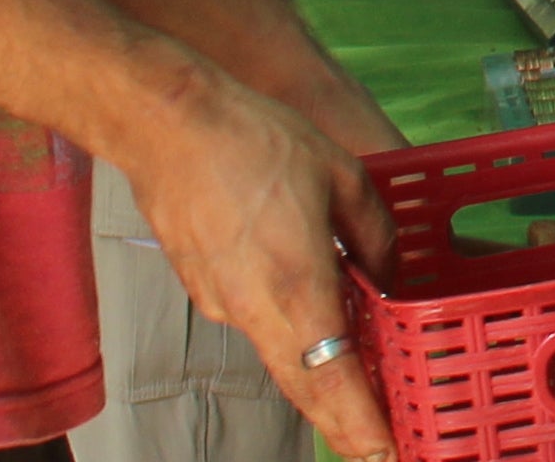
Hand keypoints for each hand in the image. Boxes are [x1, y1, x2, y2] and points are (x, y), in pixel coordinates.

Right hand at [121, 65, 394, 456]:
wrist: (168, 126)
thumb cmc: (258, 141)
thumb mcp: (344, 177)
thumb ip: (373, 236)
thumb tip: (386, 275)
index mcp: (296, 288)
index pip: (332, 382)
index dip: (361, 425)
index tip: (386, 454)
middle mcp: (255, 312)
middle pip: (306, 387)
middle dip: (345, 423)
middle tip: (378, 445)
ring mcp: (223, 305)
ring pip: (281, 353)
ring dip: (320, 373)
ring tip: (362, 383)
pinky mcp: (204, 289)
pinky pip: (257, 320)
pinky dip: (289, 330)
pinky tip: (312, 310)